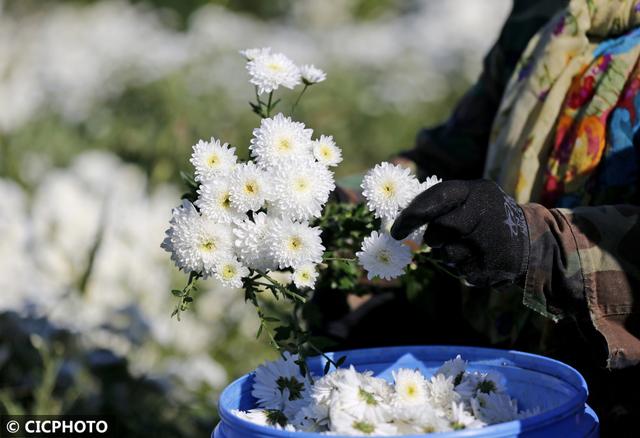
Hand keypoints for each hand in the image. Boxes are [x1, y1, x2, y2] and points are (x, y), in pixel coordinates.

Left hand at [390, 180, 528, 287]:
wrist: (531, 240)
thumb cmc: (488, 213)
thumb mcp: (472, 195)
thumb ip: (440, 201)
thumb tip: (402, 218)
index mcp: (478, 192)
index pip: (436, 199)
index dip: (412, 215)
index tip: (395, 231)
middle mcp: (485, 215)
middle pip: (438, 232)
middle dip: (435, 237)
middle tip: (443, 237)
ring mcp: (489, 245)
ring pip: (447, 255)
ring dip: (449, 253)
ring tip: (469, 245)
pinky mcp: (491, 270)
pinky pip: (459, 272)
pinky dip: (462, 267)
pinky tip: (478, 258)